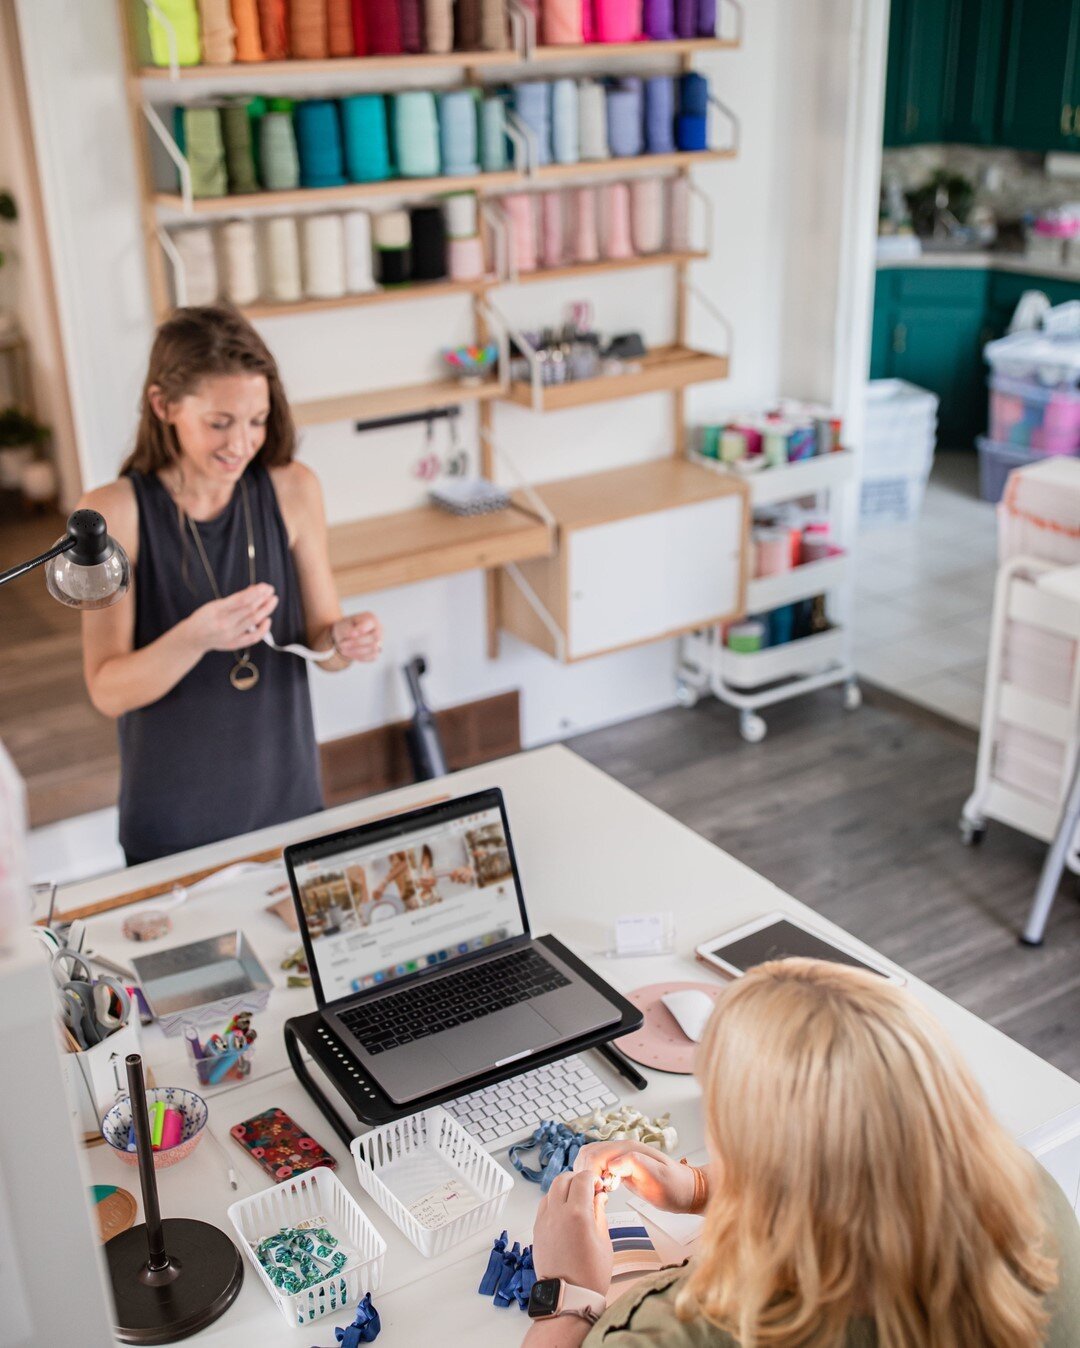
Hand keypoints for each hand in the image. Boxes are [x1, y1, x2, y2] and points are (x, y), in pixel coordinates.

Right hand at [183, 584, 278, 654]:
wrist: (193, 638)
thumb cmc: (205, 617)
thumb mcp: (215, 604)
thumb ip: (235, 599)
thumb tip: (255, 590)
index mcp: (217, 610)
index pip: (241, 600)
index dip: (256, 592)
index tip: (265, 586)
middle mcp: (224, 624)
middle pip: (249, 610)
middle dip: (263, 599)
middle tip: (271, 590)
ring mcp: (230, 635)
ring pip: (253, 621)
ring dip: (266, 609)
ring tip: (272, 600)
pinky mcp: (234, 644)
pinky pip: (253, 638)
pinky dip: (263, 629)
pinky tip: (268, 619)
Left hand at [330, 612, 381, 662]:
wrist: (345, 637)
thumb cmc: (345, 628)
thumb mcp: (342, 626)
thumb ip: (348, 630)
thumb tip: (354, 636)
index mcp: (371, 618)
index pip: (370, 624)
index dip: (361, 630)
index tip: (351, 634)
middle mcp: (378, 629)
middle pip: (373, 637)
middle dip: (356, 643)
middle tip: (342, 644)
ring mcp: (379, 641)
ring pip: (373, 648)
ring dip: (356, 651)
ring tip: (343, 650)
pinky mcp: (377, 652)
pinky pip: (372, 657)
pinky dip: (359, 656)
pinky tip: (349, 653)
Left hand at [532, 1171, 611, 1296]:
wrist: (568, 1298)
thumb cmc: (590, 1276)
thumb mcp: (604, 1242)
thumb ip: (600, 1213)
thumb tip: (599, 1196)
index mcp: (577, 1214)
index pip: (582, 1179)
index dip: (592, 1178)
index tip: (598, 1186)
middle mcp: (557, 1214)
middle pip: (563, 1179)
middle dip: (577, 1180)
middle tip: (588, 1190)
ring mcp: (544, 1221)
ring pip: (551, 1190)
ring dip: (563, 1189)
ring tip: (575, 1202)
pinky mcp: (537, 1231)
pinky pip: (543, 1206)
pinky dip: (553, 1202)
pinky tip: (564, 1213)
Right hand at [574, 1140, 696, 1213]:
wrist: (687, 1191)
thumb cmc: (675, 1187)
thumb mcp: (658, 1178)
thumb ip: (634, 1165)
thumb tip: (611, 1164)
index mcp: (628, 1149)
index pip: (594, 1155)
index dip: (590, 1174)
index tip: (598, 1190)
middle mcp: (622, 1149)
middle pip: (588, 1153)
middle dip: (585, 1173)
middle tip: (595, 1192)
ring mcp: (620, 1157)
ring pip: (590, 1158)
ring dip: (587, 1174)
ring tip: (598, 1191)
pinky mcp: (620, 1167)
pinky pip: (598, 1166)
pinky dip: (593, 1177)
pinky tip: (602, 1189)